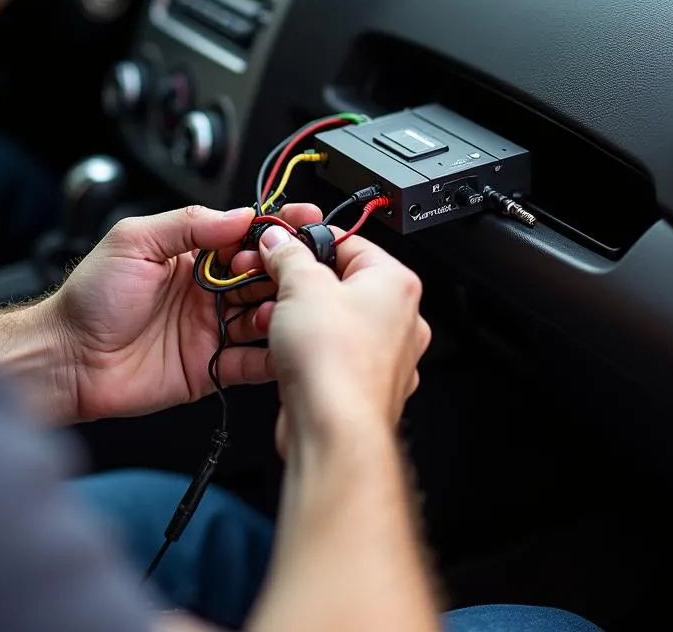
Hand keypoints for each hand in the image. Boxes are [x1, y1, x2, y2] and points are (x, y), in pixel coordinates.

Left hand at [41, 203, 320, 422]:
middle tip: (292, 270)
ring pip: (264, 316)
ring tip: (280, 309)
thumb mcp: (134, 241)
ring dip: (280, 311)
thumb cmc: (89, 298)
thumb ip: (188, 224)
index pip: (246, 236)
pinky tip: (284, 347)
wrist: (65, 358)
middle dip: (284, 270)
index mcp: (193, 255)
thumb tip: (240, 214)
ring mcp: (212, 329)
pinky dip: (272, 356)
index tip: (303, 220)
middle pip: (264, 276)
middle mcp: (209, 291)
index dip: (276, 228)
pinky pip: (251, 363)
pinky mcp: (211, 368)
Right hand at [250, 226, 430, 454]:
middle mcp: (400, 319)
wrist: (333, 430)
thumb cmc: (335, 363)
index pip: (350, 243)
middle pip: (341, 283)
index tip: (282, 246)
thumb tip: (280, 241)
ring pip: (334, 321)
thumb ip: (288, 254)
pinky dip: (306, 350)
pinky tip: (283, 353)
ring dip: (298, 319)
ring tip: (273, 322)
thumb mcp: (300, 285)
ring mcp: (385, 356)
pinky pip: (331, 355)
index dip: (310, 242)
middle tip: (273, 284)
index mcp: (396, 283)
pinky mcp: (364, 385)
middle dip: (300, 285)